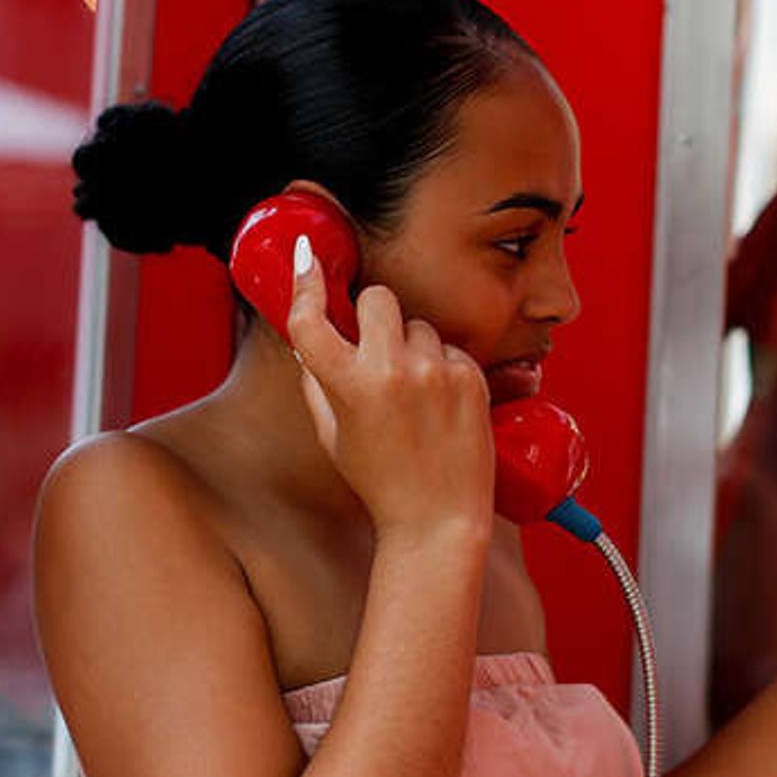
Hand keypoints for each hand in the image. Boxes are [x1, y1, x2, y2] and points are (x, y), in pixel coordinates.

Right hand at [286, 239, 494, 543]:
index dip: (306, 283)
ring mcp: (436, 372)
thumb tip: (311, 338)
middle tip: (378, 346)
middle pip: (379, 297)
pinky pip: (450, 349)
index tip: (307, 257)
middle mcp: (392, 371)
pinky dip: (444, 367)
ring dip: (414, 346)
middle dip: (375, 313)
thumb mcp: (333, 435)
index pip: (313, 319)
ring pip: (419, 324)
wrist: (439, 519)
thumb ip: (318, 382)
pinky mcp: (470, 376)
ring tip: (417, 395)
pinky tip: (442, 405)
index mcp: (348, 386)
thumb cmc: (381, 482)